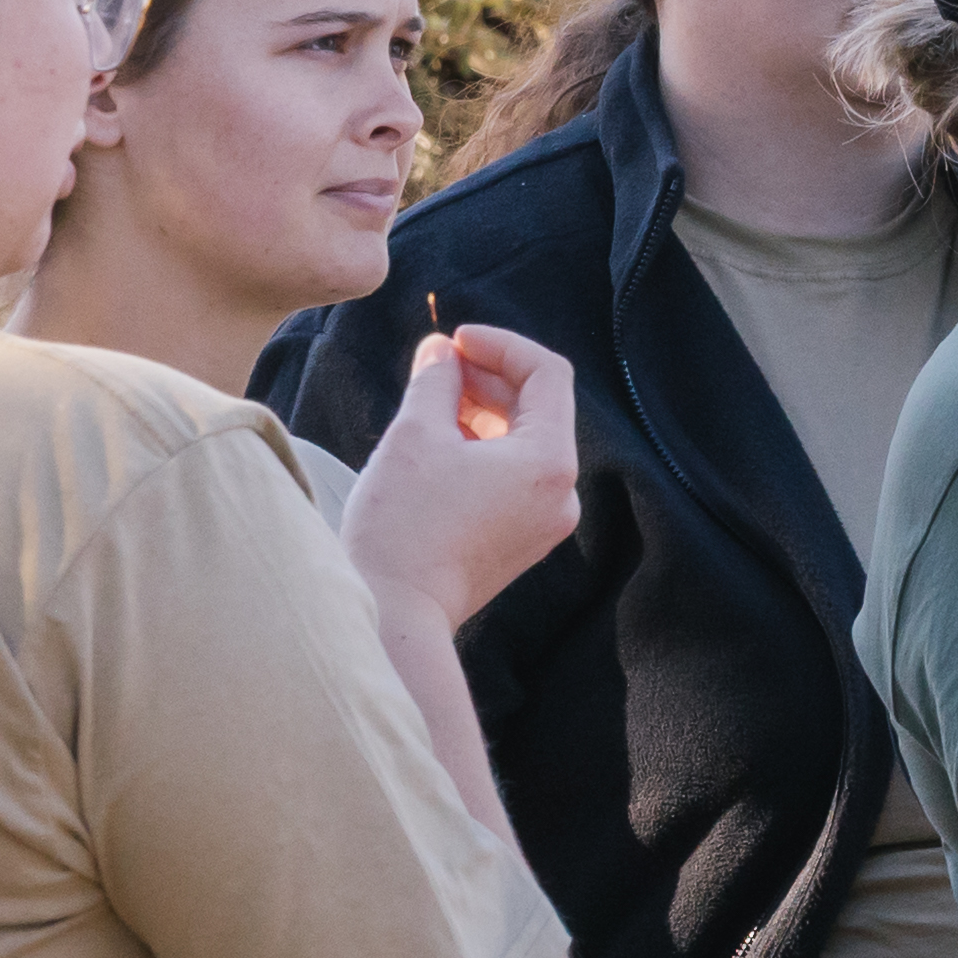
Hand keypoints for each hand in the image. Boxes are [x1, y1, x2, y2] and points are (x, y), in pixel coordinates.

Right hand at [349, 318, 586, 630]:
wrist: (397, 617)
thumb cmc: (404, 527)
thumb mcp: (414, 435)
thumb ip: (435, 380)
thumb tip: (441, 351)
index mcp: (549, 462)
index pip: (547, 373)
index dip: (501, 344)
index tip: (455, 340)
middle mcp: (561, 493)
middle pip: (537, 408)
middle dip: (486, 378)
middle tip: (435, 366)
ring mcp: (544, 522)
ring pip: (522, 442)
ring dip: (480, 412)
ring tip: (429, 403)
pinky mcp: (521, 540)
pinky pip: (513, 476)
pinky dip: (482, 449)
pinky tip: (438, 443)